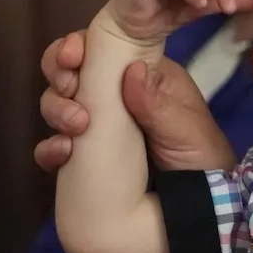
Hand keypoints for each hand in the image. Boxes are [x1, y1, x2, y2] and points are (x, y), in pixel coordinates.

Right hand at [33, 30, 237, 173]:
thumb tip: (132, 71)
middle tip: (70, 90)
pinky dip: (50, 150)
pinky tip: (61, 156)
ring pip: (58, 106)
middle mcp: (114, 96)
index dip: (77, 46)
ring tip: (75, 127)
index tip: (70, 56)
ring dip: (56, 111)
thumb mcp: (188, 130)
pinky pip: (55, 149)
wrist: (200, 206)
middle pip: (71, 73)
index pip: (102, 48)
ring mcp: (97, 127)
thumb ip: (160, 106)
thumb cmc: (202, 157)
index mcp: (141, 76)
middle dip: (60, 77)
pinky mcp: (84, 159)